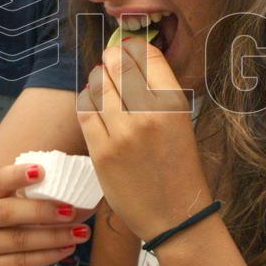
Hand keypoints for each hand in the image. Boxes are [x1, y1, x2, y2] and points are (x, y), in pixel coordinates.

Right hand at [0, 163, 89, 265]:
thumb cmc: (21, 226)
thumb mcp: (27, 206)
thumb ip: (45, 194)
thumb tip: (85, 187)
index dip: (17, 175)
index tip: (41, 171)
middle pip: (7, 212)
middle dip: (42, 211)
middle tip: (72, 211)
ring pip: (19, 239)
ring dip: (54, 235)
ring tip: (81, 232)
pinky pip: (23, 262)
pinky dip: (49, 255)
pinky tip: (68, 249)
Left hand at [77, 37, 209, 241]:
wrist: (176, 216)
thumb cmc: (179, 168)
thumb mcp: (180, 123)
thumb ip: (158, 93)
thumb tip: (131, 59)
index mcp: (174, 105)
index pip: (147, 56)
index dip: (134, 48)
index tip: (129, 49)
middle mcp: (149, 115)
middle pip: (119, 66)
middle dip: (112, 59)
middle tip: (111, 59)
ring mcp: (123, 134)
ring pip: (99, 86)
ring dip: (98, 78)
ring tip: (102, 79)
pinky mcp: (102, 152)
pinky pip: (85, 112)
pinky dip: (86, 101)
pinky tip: (92, 101)